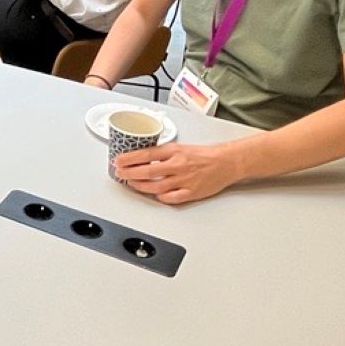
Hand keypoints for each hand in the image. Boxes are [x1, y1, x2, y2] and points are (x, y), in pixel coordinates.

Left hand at [112, 141, 242, 205]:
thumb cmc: (204, 154)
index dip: (129, 158)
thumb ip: (163, 153)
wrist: (226, 162)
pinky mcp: (191, 192)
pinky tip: (154, 194)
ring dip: (140, 186)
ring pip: (155, 186)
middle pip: (147, 171)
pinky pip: (170, 198)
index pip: (146, 154)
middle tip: (120, 173)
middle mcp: (178, 165)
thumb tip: (142, 158)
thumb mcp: (181, 147)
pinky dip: (160, 197)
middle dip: (129, 173)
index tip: (118, 160)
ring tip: (132, 183)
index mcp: (175, 151)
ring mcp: (184, 180)